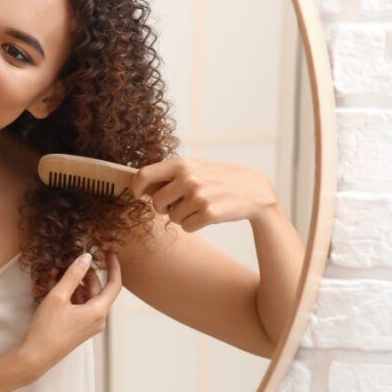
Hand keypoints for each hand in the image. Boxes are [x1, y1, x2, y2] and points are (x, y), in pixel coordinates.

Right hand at [18, 252, 121, 380]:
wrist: (36, 356)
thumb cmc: (47, 327)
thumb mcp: (58, 297)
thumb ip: (73, 275)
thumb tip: (87, 257)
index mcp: (98, 311)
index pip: (114, 284)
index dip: (113, 267)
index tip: (108, 252)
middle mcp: (98, 319)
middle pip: (97, 290)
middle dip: (85, 275)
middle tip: (71, 261)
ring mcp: (90, 326)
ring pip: (87, 298)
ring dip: (74, 285)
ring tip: (55, 274)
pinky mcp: (80, 329)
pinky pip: (80, 307)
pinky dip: (70, 296)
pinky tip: (53, 288)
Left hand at [130, 158, 279, 232]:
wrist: (254, 190)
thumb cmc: (219, 179)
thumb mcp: (195, 168)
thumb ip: (170, 175)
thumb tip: (140, 187)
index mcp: (182, 164)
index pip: (144, 175)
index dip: (136, 188)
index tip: (138, 195)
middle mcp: (188, 178)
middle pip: (156, 203)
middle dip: (164, 208)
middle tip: (179, 204)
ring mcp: (199, 196)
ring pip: (172, 218)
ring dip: (182, 217)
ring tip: (200, 207)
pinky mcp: (209, 213)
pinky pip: (186, 227)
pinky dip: (194, 225)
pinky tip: (207, 215)